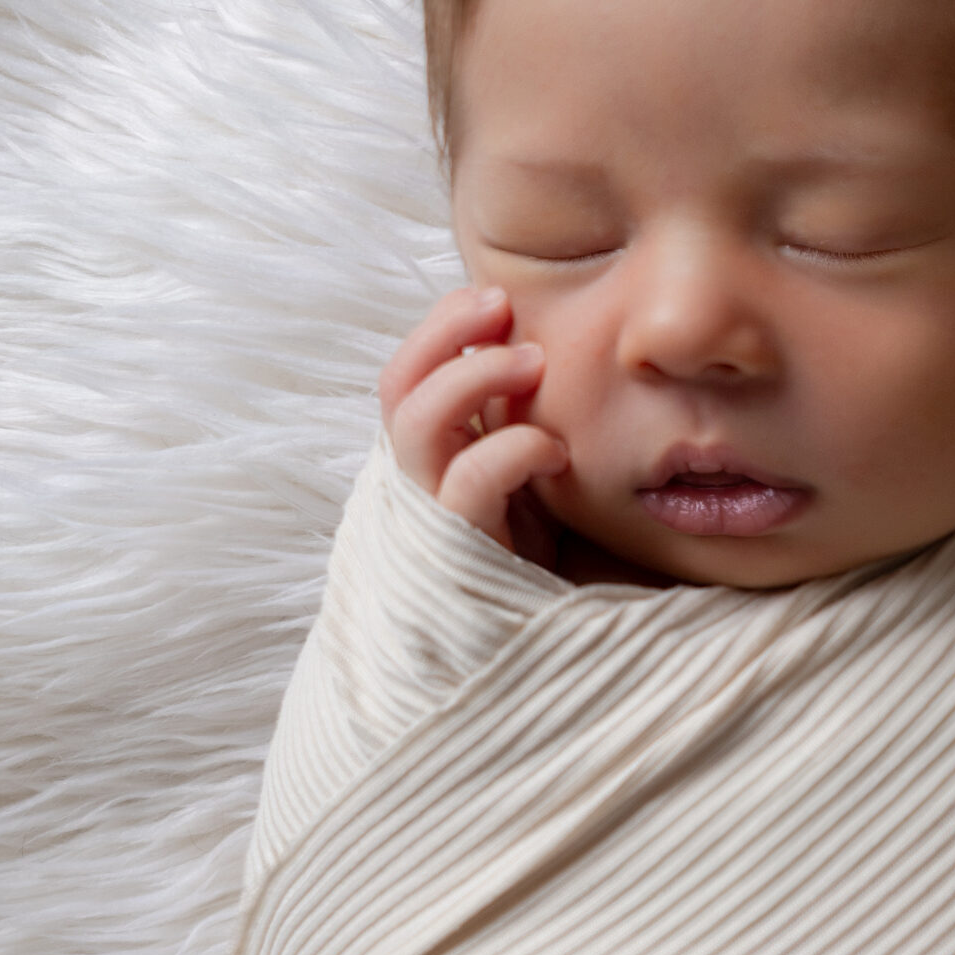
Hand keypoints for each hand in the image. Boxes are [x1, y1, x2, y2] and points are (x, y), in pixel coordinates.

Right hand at [377, 287, 567, 551]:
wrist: (554, 656)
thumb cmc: (553, 567)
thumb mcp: (539, 484)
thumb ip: (527, 425)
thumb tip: (552, 349)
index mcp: (435, 461)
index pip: (411, 376)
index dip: (444, 328)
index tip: (497, 297)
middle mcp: (420, 485)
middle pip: (397, 385)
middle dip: (445, 332)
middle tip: (501, 304)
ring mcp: (433, 519)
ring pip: (415, 422)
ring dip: (471, 375)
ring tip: (532, 361)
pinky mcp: (460, 553)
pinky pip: (470, 481)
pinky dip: (513, 448)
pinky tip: (556, 450)